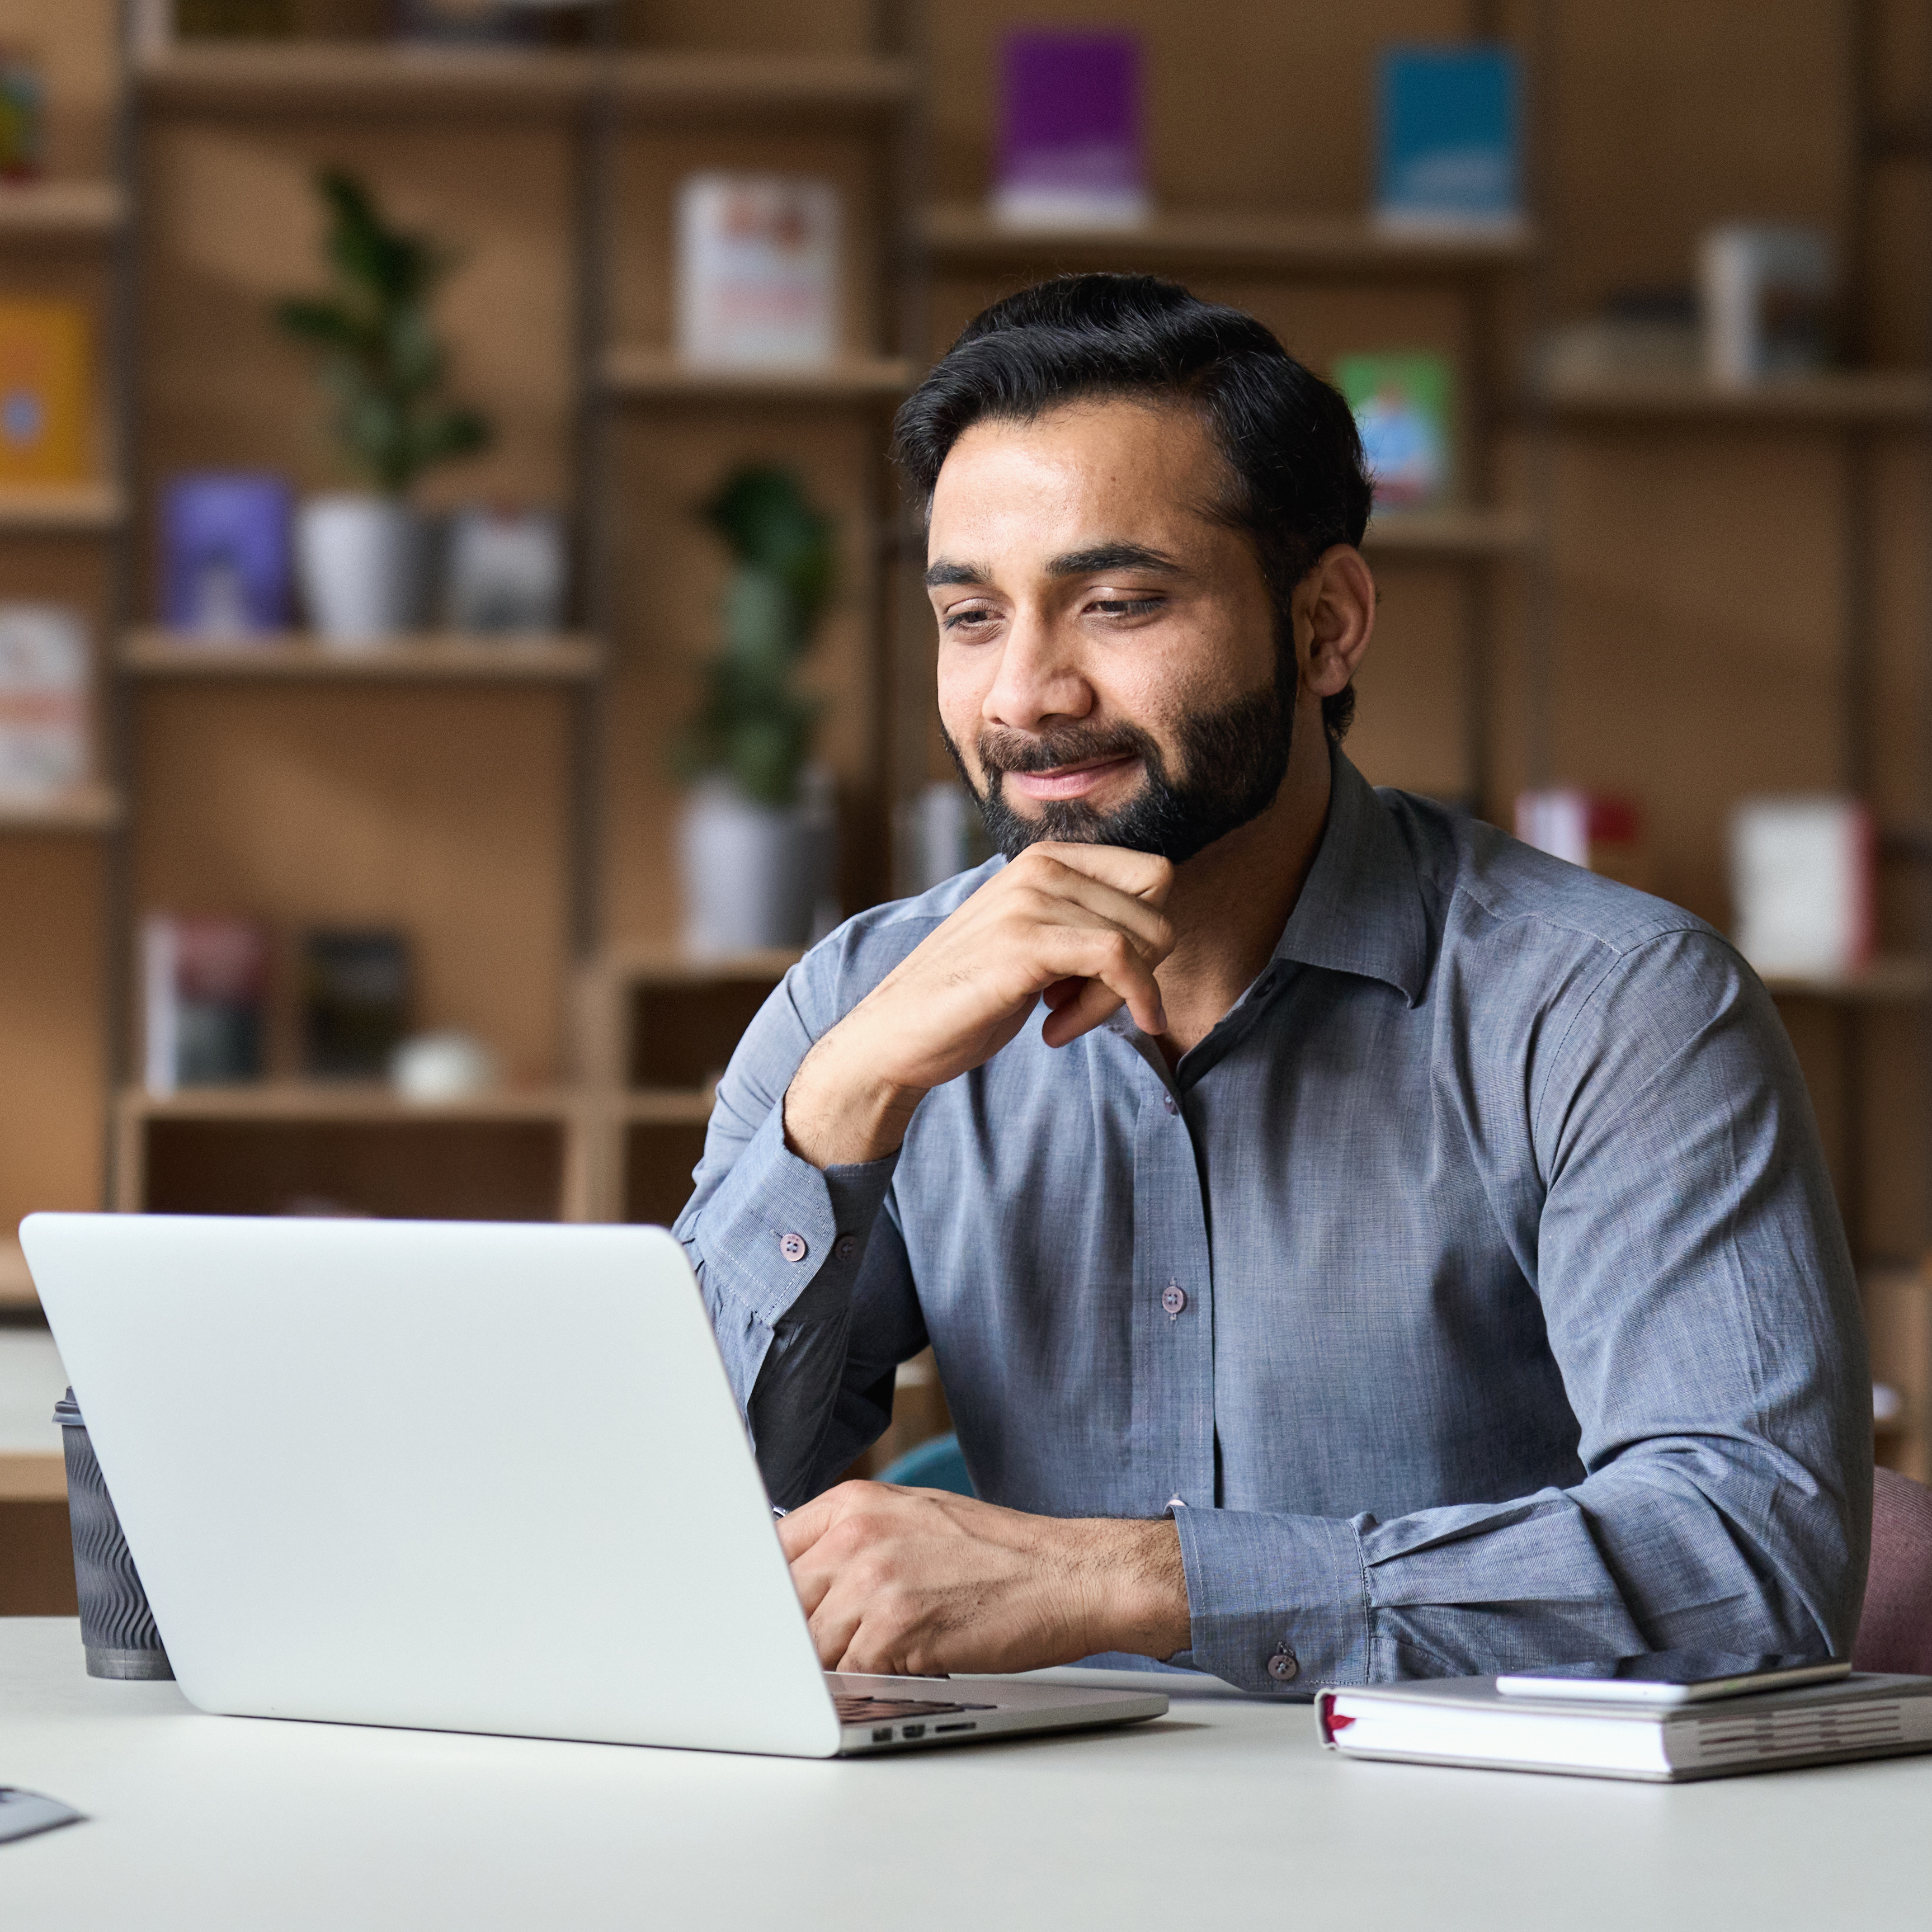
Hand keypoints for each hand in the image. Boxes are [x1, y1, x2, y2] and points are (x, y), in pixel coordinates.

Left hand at [776, 1480, 1189, 1676]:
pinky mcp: (896, 1630)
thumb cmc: (997, 1554)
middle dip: (794, 1639)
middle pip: (780, 1605)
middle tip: (819, 1656)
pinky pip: (847, 1676)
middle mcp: (855, 1535)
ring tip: (876, 1662)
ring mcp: (873, 1581)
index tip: (761, 1623)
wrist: (1068, 1574)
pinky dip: (863, 1687)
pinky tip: (896, 1675)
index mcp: (852, 1503)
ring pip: (808, 1648)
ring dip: (832, 1668)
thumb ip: (850, 1541)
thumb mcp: (912, 1519)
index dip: (764, 1597)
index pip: (768, 1554)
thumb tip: (793, 1582)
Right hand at [784, 843, 1173, 1166]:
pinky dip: (1117, 1004)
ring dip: (1114, 1000)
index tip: (1105, 978)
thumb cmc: (968, 996)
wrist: (895, 1033)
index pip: (1153, 876)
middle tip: (1082, 1007)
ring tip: (1060, 1020)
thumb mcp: (1034, 941)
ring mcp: (1030, 900)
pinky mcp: (1025, 942)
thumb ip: (1083, 922)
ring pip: (1140, 942)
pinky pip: (1119, 961)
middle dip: (1138, 972)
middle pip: (1155, 912)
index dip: (1146, 936)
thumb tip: (1158, 932)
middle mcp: (1041, 866)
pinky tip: (1059, 1033)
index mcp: (1046, 859)